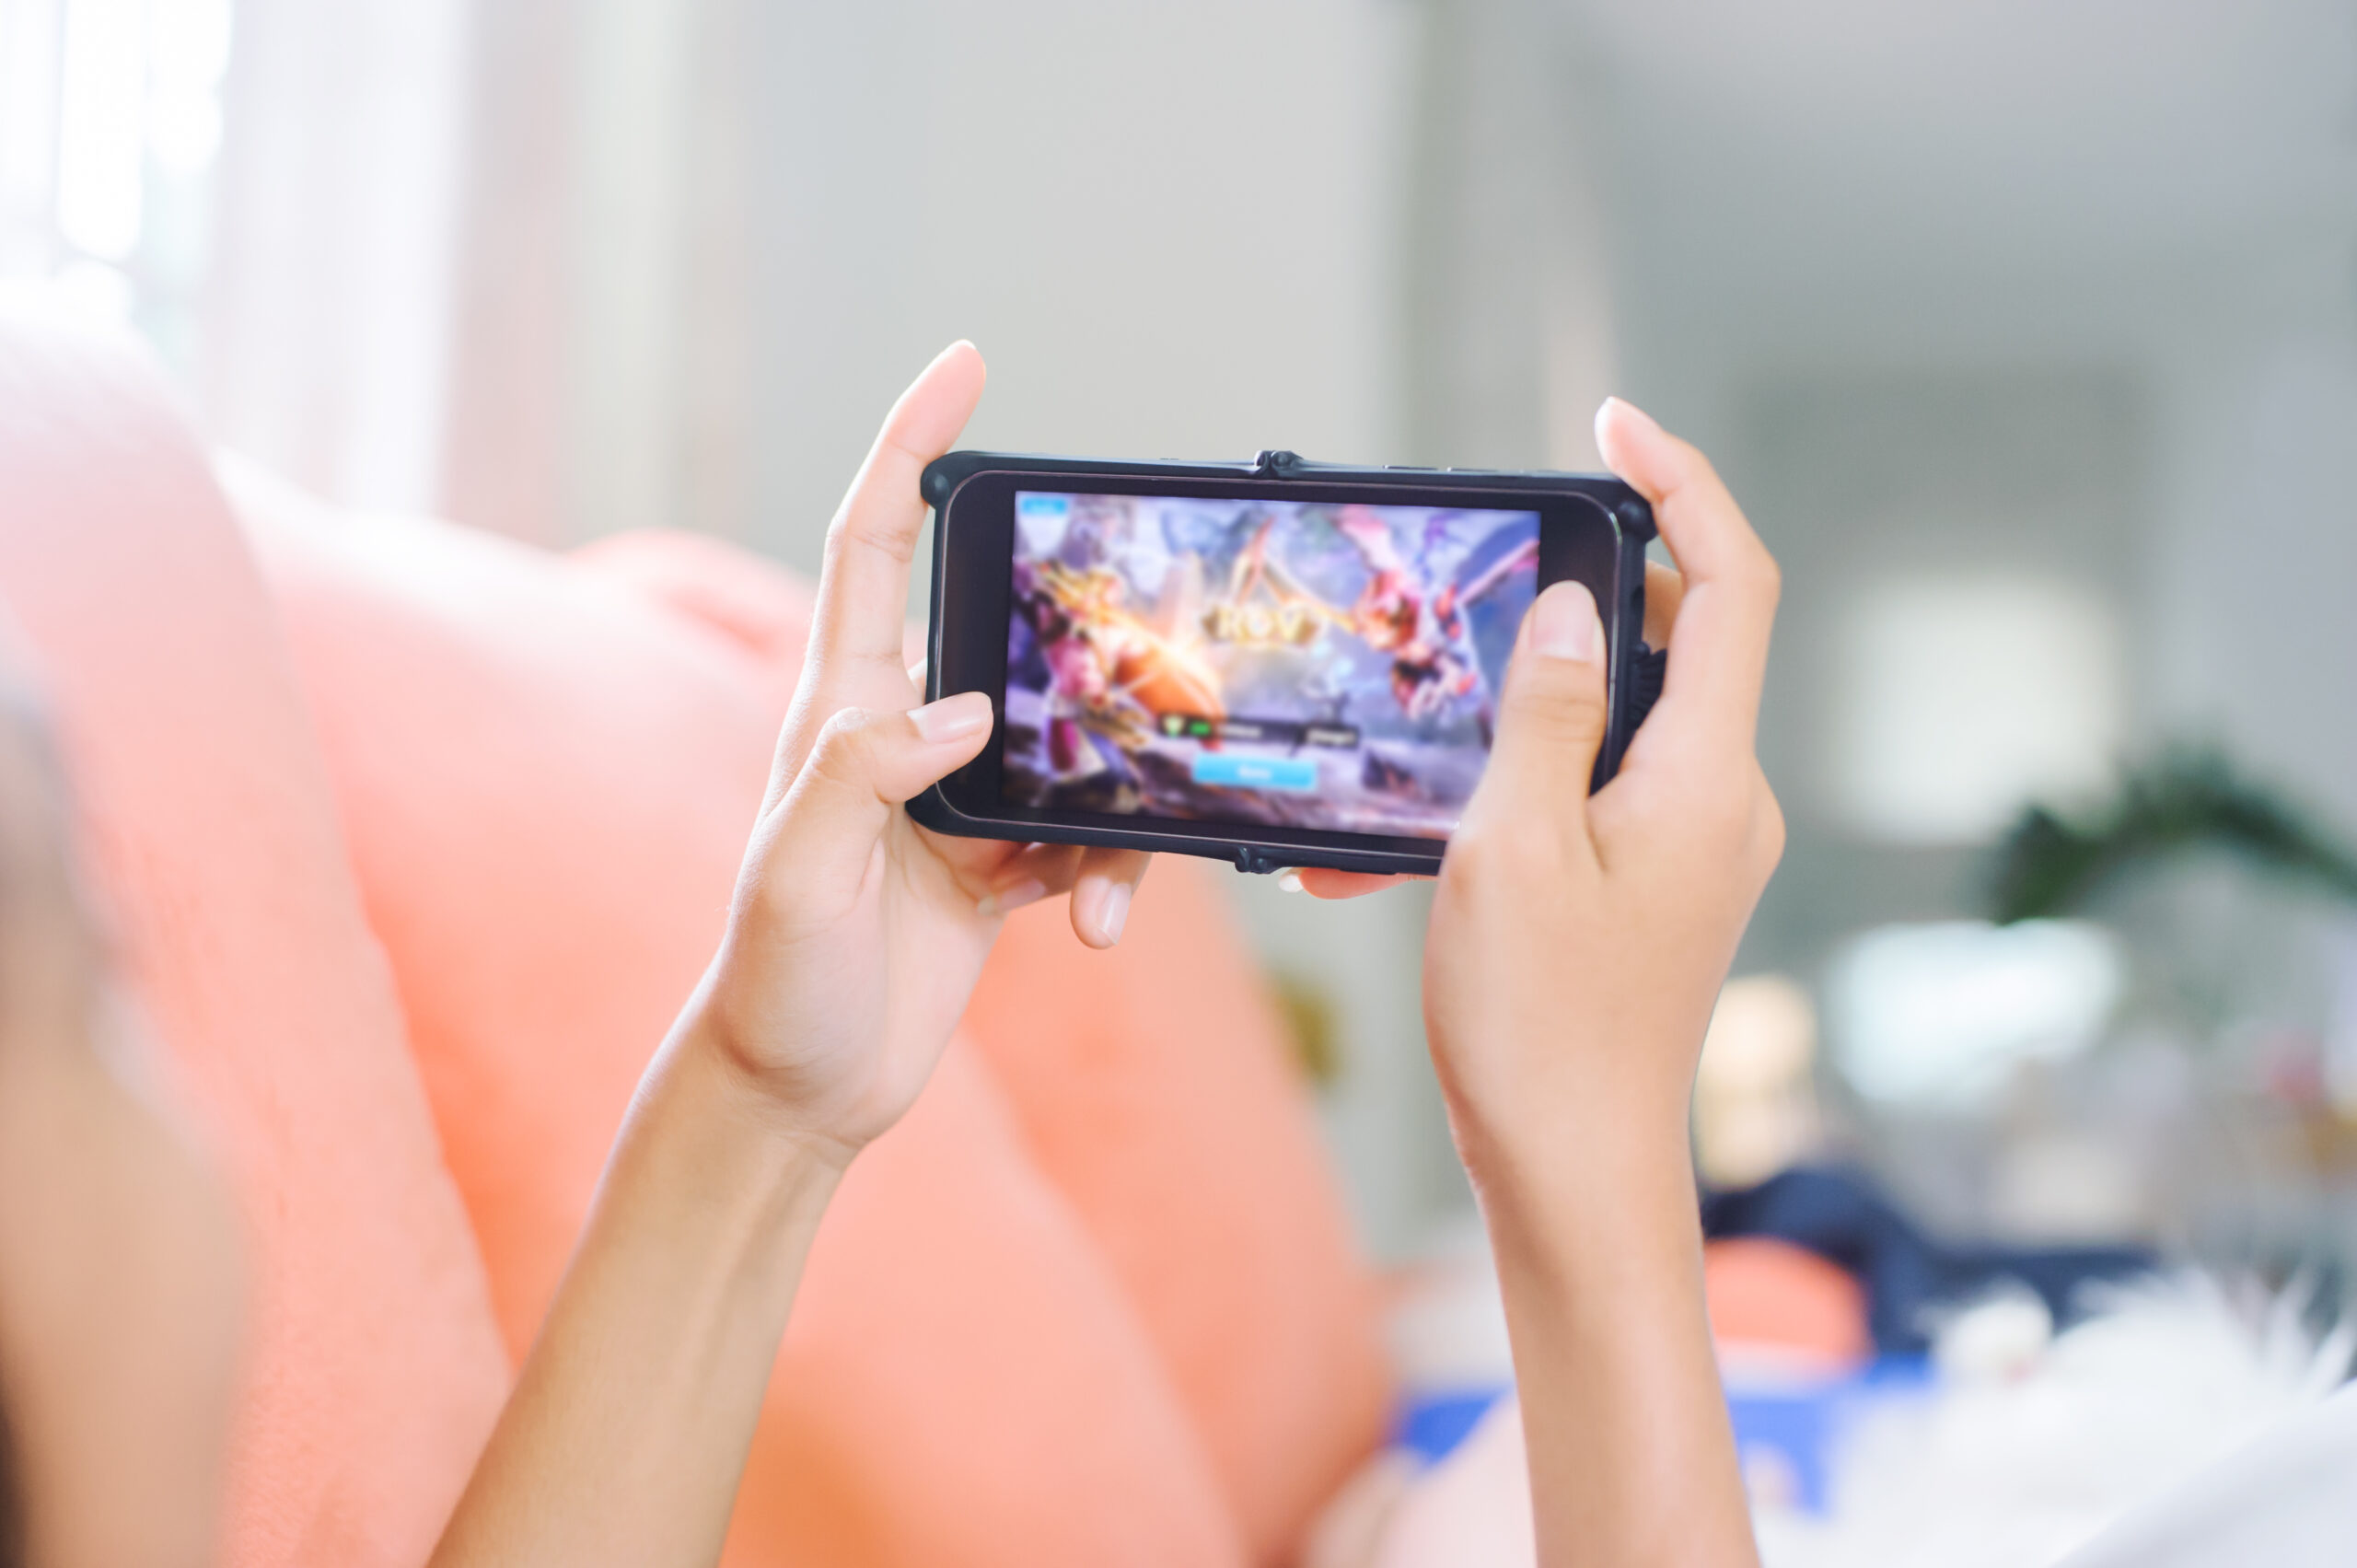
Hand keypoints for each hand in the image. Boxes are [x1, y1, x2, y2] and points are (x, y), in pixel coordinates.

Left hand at [686, 343, 1149, 1163]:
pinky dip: (1110, 875)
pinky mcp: (999, 865)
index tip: (964, 368)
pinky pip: (1087, 832)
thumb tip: (967, 705)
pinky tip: (1097, 934)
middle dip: (1079, 624)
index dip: (910, 447)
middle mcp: (901, 736)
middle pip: (1003, 625)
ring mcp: (956, 799)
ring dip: (1113, 795)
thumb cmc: (773, 984)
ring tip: (1098, 891)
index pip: (871, 543)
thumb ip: (866, 776)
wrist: (797, 1094)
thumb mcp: (802, 877)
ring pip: (1072, 738)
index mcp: (839, 710)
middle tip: (1143, 630)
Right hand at [1425, 395, 1783, 1175]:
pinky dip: (1513, 791)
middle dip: (1570, 600)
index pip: (1732, 581)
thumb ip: (1543, 711)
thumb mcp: (1511, 849)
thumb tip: (1570, 605)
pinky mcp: (1659, 884)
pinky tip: (1412, 848)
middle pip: (1674, 637)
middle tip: (1477, 592)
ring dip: (1514, 717)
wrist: (1574, 1178)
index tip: (1612, 423)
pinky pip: (1594, 792)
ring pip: (1616, 719)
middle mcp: (1722, 799)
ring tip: (1413, 762)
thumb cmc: (1539, 1031)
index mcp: (1706, 775)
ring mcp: (1696, 845)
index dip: (1682, 482)